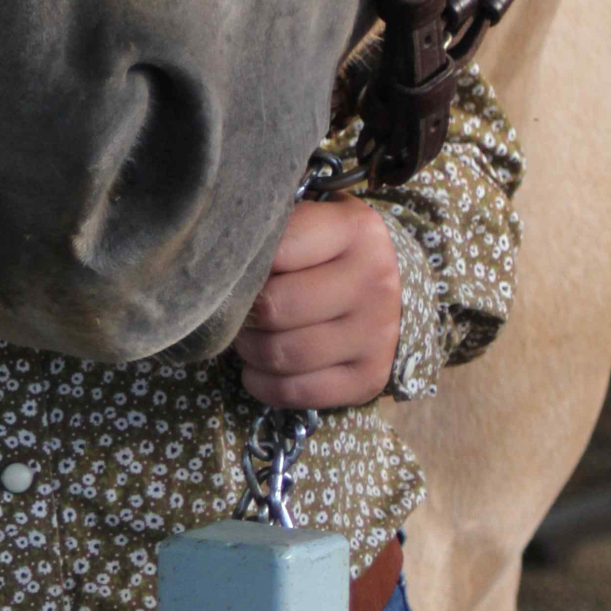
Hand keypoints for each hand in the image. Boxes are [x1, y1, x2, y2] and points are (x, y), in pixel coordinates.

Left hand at [233, 198, 401, 409]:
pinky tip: (258, 369)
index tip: (235, 268)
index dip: (243, 264)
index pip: (276, 251)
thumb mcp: (313, 217)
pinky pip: (298, 393)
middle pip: (275, 308)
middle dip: (244, 313)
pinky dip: (264, 385)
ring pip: (283, 354)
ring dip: (250, 349)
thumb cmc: (331, 247)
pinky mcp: (370, 378)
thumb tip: (218, 250)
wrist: (392, 285)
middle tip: (237, 308)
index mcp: (356, 230)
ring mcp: (377, 335)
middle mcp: (374, 282)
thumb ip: (275, 227)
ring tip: (248, 335)